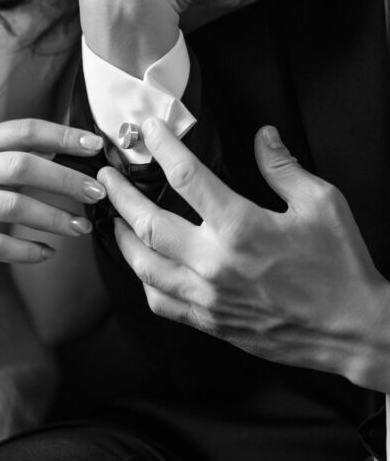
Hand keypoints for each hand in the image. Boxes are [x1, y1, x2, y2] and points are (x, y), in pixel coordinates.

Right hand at [0, 119, 106, 264]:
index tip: (95, 145)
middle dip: (67, 179)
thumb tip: (56, 154)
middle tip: (97, 192)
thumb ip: (1, 154)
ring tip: (80, 228)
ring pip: (14, 205)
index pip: (24, 130)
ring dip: (54, 217)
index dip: (63, 136)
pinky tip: (45, 253)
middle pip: (24, 166)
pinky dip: (26, 250)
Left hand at [99, 118, 389, 391]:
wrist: (353, 330)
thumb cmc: (340, 266)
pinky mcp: (209, 321)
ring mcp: (207, 296)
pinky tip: (142, 264)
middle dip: (120, 194)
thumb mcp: (322, 204)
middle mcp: (214, 262)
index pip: (187, 176)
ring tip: (114, 217)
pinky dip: (144, 279)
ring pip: (143, 265)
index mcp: (241, 227)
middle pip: (147, 223)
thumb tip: (263, 136)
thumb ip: (283, 168)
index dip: (163, 147)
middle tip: (107, 175)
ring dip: (122, 237)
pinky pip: (160, 301)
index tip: (148, 130)